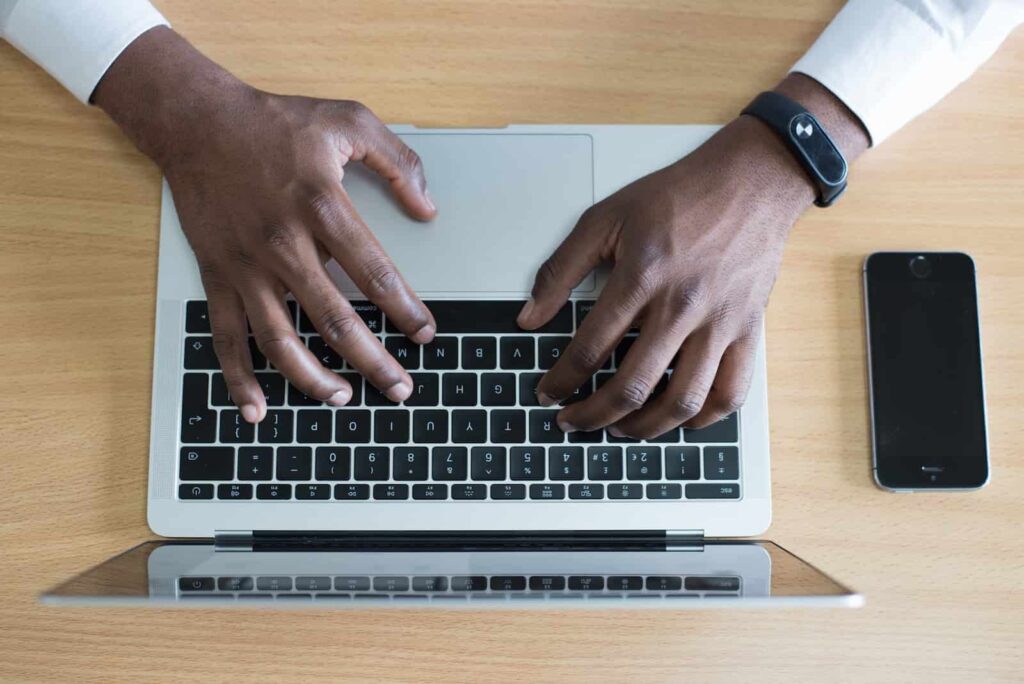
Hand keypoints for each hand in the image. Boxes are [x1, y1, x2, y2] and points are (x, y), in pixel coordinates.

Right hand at [95, 28, 435, 422]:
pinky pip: (226, 337)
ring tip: (344, 399)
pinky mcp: (217, 276)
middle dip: (373, 361)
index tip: (425, 333)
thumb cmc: (276, 122)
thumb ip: (397, 161)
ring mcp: (247, 266)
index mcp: (322, 206)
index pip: (375, 273)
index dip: (405, 310)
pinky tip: (257, 409)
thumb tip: (428, 207)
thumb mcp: (348, 120)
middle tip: (400, 389)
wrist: (197, 121)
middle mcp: (284, 244)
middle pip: (335, 320)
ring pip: (280, 340)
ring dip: (313, 379)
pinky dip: (238, 378)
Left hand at [518, 78, 867, 436]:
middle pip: (631, 386)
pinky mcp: (748, 331)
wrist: (751, 181)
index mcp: (641, 278)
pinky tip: (679, 420)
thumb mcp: (605, 218)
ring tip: (620, 429)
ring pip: (681, 400)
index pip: (589, 348)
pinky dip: (703, 418)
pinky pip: (730, 392)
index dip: (561, 380)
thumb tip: (529, 316)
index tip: (548, 392)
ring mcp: (719, 323)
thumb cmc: (678, 197)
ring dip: (644, 427)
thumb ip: (561, 269)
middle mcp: (681, 306)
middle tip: (573, 422)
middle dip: (592, 415)